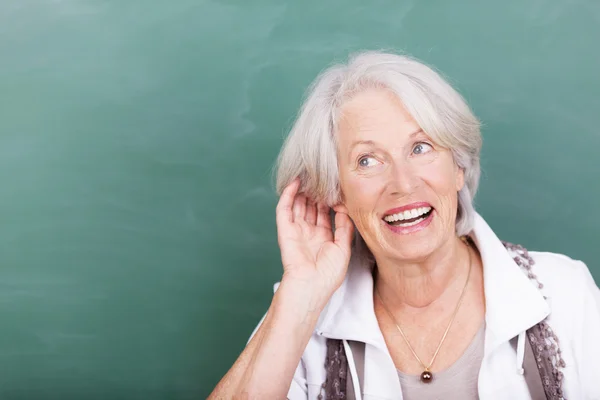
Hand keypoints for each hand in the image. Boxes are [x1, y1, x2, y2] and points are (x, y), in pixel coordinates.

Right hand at [275, 178, 353, 295]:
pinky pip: (284, 209)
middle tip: (322, 176)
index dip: (330, 200)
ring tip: (309, 173)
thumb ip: (345, 227)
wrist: (310, 287)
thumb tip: (345, 207)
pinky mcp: (285, 231)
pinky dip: (288, 195)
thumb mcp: (343, 248)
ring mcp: (296, 231)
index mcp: (324, 239)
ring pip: (298, 205)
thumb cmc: (328, 275)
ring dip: (302, 190)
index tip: (337, 187)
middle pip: (311, 207)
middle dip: (316, 192)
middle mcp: (309, 233)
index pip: (325, 214)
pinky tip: (295, 182)